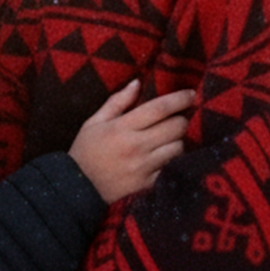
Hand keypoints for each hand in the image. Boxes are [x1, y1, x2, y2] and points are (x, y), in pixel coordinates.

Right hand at [67, 80, 194, 204]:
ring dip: (177, 140)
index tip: (191, 93)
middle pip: (176, 127)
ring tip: (168, 139)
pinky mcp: (148, 183)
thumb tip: (137, 83)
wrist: (79, 188)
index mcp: (122, 127)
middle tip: (177, 119)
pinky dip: (172, 160)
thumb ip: (117, 101)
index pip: (159, 108)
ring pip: (178, 147)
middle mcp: (136, 146)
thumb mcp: (94, 122)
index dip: (179, 99)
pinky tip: (164, 157)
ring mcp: (144, 167)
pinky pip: (171, 167)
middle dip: (181, 120)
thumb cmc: (86, 150)